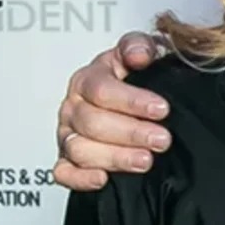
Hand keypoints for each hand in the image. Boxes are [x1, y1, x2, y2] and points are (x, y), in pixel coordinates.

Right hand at [53, 31, 172, 190]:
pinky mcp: (67, 159)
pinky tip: (103, 179)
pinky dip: (79, 178)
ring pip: (80, 149)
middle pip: (93, 122)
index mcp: (87, 79)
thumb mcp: (139, 50)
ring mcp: (68, 134)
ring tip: (145, 160)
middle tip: (161, 139)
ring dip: (115, 157)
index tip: (162, 109)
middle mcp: (74, 107)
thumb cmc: (134, 73)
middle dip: (131, 133)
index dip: (132, 100)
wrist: (132, 91)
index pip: (102, 90)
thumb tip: (139, 54)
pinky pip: (63, 172)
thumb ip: (138, 46)